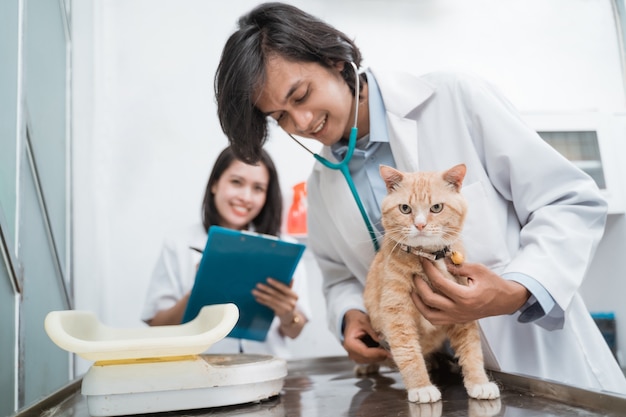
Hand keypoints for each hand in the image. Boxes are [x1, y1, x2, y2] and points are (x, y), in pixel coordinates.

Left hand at [252, 277, 297, 319]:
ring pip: (271, 300)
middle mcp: (291, 302)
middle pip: (276, 294)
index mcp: (294, 295)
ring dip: (262, 295)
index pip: (284, 288)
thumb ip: (290, 288)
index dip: (276, 283)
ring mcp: (285, 308)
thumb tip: (291, 278)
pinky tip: (257, 298)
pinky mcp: (280, 313)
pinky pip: (269, 305)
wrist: (291, 318)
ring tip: (254, 291)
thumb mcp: (292, 296)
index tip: (267, 279)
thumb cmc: (290, 303)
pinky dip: (263, 301)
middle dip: (266, 289)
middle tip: (258, 284)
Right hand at [342, 310, 389, 363]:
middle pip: (368, 358)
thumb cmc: (357, 320)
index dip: (378, 353)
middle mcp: (351, 352)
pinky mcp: (360, 357)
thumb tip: (382, 340)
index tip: (389, 352)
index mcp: (350, 343)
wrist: (352, 321)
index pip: (366, 353)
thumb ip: (373, 331)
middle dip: (380, 355)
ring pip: (370, 361)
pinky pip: (370, 359)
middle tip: (391, 348)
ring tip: (386, 346)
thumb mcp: (365, 321)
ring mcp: (355, 356)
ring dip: (380, 355)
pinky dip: (377, 355)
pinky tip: (382, 348)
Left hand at [412, 258, 529, 324]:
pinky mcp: (456, 320)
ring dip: (418, 302)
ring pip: (429, 315)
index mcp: (465, 297)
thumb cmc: (493, 284)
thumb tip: (442, 261)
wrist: (504, 301)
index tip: (423, 260)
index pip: (439, 283)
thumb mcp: (478, 270)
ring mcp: (456, 317)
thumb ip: (459, 266)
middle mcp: (458, 310)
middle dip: (419, 285)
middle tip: (415, 275)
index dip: (428, 270)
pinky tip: (423, 301)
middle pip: (430, 299)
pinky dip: (426, 311)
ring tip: (413, 290)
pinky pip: (436, 320)